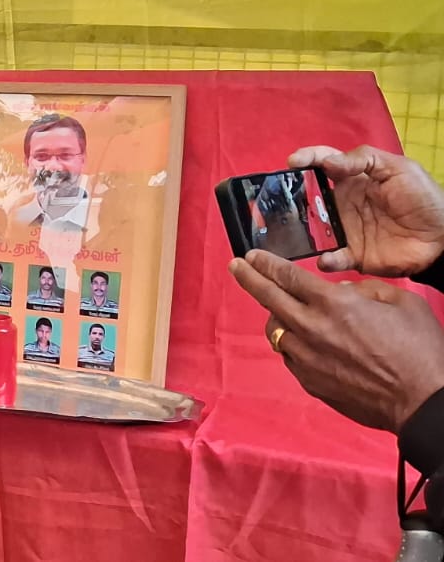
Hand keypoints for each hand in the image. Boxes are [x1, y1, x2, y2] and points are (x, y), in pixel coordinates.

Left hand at [230, 249, 443, 432]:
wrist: (422, 401)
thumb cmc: (419, 350)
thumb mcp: (401, 303)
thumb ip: (364, 289)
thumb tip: (341, 291)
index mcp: (333, 304)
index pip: (287, 277)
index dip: (265, 264)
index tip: (250, 257)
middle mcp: (312, 328)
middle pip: (268, 298)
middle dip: (249, 278)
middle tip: (236, 267)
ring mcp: (306, 357)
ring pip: (276, 330)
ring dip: (276, 316)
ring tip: (282, 310)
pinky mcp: (309, 381)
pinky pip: (290, 355)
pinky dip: (293, 344)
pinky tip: (305, 341)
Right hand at [288, 146, 443, 276]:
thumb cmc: (423, 198)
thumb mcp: (399, 168)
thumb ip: (364, 159)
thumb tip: (326, 161)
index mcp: (352, 180)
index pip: (322, 165)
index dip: (306, 160)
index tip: (292, 163)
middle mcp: (342, 204)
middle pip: (308, 198)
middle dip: (289, 198)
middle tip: (276, 200)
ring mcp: (345, 230)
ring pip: (312, 229)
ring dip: (299, 231)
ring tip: (288, 232)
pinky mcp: (353, 255)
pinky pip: (332, 259)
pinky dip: (326, 260)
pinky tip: (327, 258)